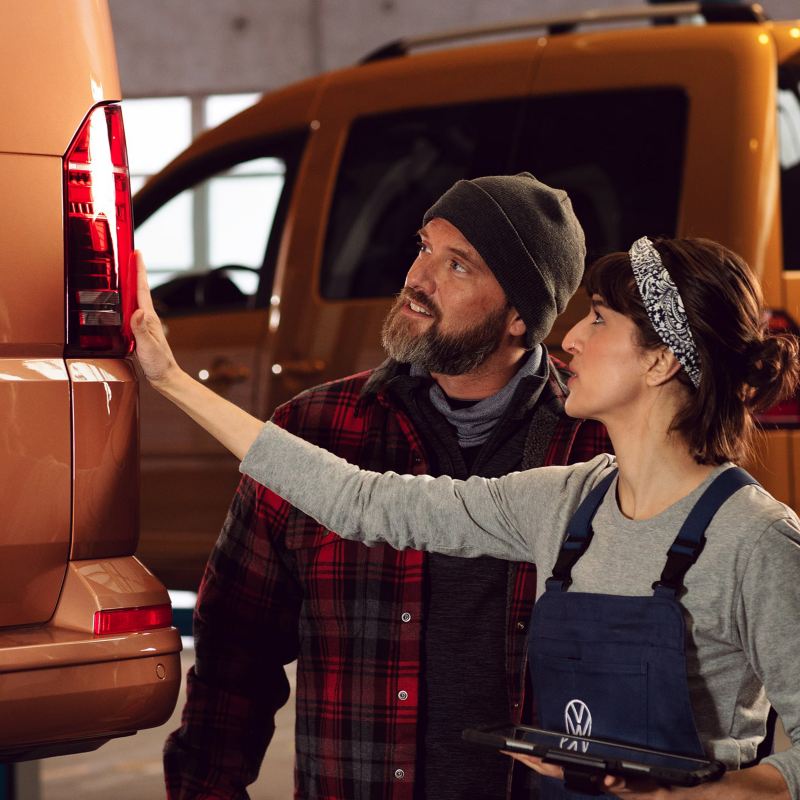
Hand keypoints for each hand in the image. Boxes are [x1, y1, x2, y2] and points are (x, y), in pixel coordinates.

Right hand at [130, 251, 180, 387]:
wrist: (165, 377)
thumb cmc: (158, 364)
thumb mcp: (147, 346)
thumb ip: (141, 330)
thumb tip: (137, 311)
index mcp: (148, 317)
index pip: (142, 288)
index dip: (139, 270)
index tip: (136, 253)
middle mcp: (146, 317)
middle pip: (138, 289)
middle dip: (134, 271)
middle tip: (128, 255)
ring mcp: (143, 324)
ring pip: (134, 299)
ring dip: (129, 284)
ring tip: (123, 271)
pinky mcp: (139, 331)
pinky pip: (130, 311)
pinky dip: (126, 301)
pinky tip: (120, 302)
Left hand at [505, 752, 675, 798]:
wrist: (654, 794)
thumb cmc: (641, 787)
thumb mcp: (632, 785)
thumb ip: (620, 784)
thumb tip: (606, 782)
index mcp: (589, 778)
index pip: (556, 769)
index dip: (537, 760)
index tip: (520, 752)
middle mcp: (584, 777)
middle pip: (548, 768)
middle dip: (527, 759)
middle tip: (508, 750)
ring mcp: (585, 776)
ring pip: (553, 768)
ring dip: (535, 760)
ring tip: (518, 752)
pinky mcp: (590, 774)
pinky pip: (564, 767)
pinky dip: (550, 762)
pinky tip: (542, 758)